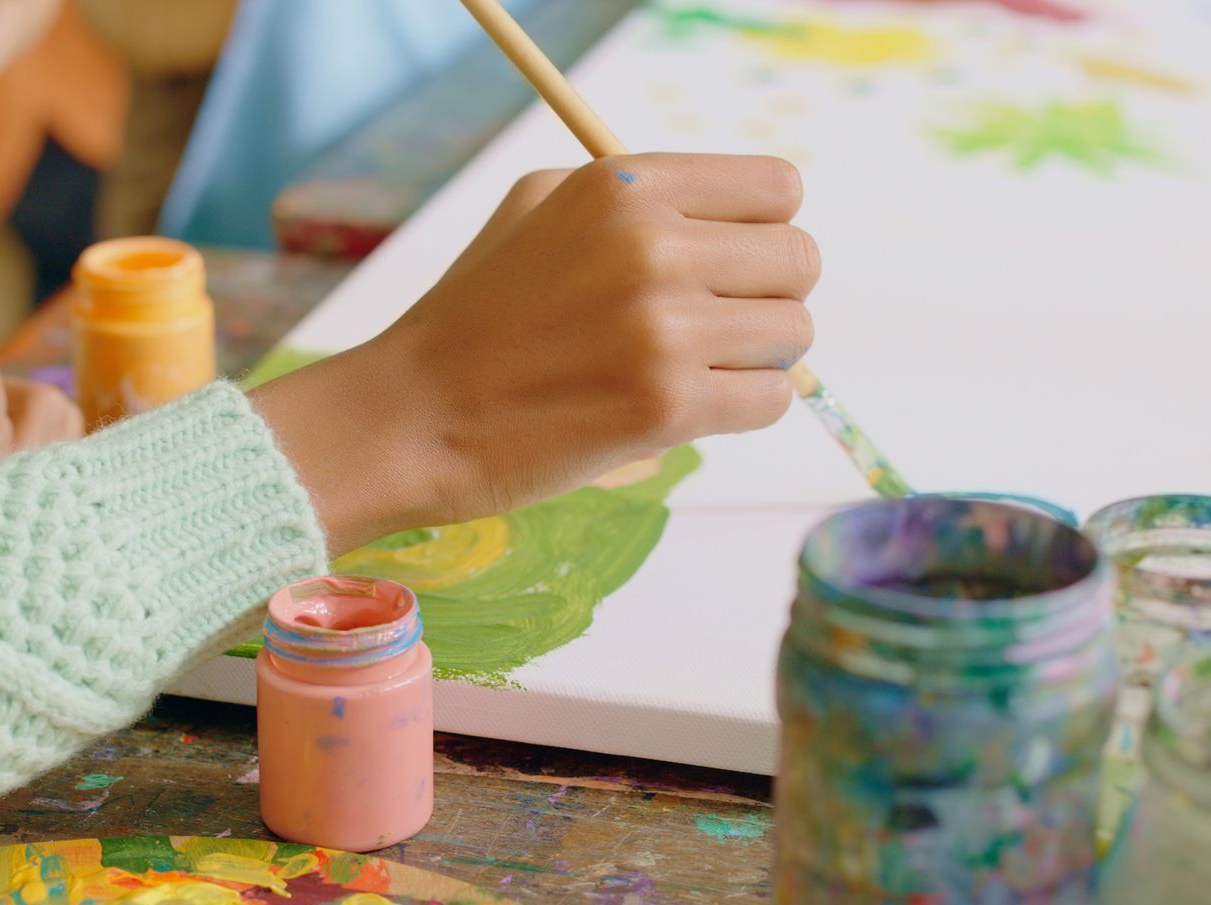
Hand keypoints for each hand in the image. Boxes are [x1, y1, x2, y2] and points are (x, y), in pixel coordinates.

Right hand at [252, 153, 818, 554]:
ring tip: (688, 370)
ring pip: (792, 336)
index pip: (778, 187)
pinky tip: (680, 408)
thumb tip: (741, 221)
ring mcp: (663, 326)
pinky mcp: (667, 405)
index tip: (731, 263)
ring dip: (755, 360)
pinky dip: (738, 411)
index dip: (765, 229)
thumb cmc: (476, 313)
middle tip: (715, 327)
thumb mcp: (539, 206)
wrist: (411, 413)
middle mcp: (651, 244)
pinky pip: (768, 402)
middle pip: (799, 261)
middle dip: (769, 297)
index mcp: (625, 185)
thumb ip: (641, 198)